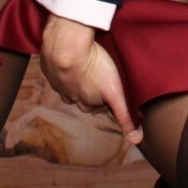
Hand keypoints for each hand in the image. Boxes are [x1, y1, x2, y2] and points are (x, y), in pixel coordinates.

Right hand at [39, 15, 139, 143]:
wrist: (66, 48)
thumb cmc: (95, 68)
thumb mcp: (116, 94)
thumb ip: (125, 117)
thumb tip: (137, 139)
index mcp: (86, 104)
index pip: (99, 103)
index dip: (106, 93)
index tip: (110, 83)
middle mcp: (70, 97)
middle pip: (84, 95)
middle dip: (92, 86)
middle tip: (101, 72)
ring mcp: (58, 83)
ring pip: (69, 83)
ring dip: (77, 75)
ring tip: (87, 62)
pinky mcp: (50, 69)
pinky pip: (58, 70)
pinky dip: (64, 65)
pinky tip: (72, 55)